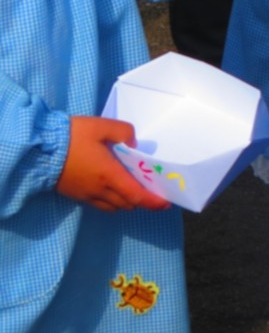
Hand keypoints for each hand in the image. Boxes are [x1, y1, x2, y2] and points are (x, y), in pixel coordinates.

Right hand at [57, 117, 171, 212]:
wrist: (38, 149)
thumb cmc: (71, 136)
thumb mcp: (102, 126)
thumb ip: (124, 132)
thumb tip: (133, 144)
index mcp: (109, 175)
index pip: (136, 196)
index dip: (153, 202)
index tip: (165, 203)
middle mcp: (99, 189)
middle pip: (127, 204)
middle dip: (141, 200)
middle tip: (151, 190)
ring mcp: (86, 194)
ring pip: (114, 206)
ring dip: (126, 201)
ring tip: (133, 188)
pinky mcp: (75, 195)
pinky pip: (100, 204)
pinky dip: (111, 200)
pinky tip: (111, 187)